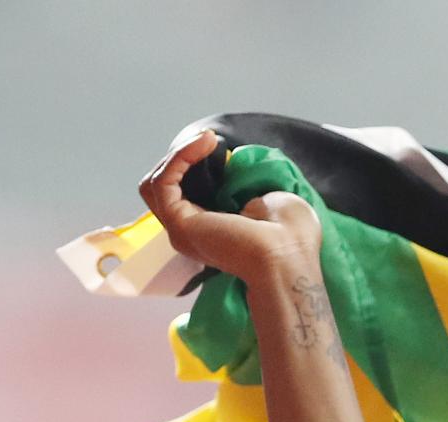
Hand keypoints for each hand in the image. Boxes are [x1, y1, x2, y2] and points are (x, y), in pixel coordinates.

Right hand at [138, 129, 322, 287]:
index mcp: (210, 229)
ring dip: (179, 153)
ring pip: (156, 184)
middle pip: (162, 188)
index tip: (217, 145)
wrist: (291, 256)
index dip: (191, 165)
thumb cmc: (291, 235)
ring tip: (207, 139)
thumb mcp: (268, 198)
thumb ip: (245, 183)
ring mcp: (182, 231)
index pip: (180, 192)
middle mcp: (191, 233)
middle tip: (210, 141)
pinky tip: (205, 144)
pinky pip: (163, 183)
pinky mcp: (179, 225)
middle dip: (180, 157)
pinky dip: (180, 157)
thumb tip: (233, 162)